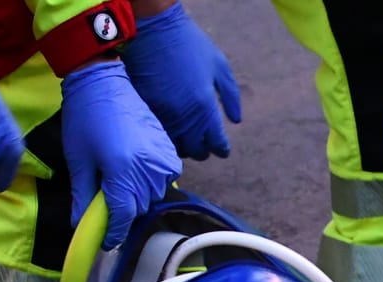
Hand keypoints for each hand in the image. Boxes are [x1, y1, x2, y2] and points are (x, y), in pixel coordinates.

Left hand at [60, 60, 181, 247]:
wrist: (104, 83)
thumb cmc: (85, 120)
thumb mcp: (78, 161)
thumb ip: (83, 197)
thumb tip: (80, 226)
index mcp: (123, 173)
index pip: (123, 216)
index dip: (113, 232)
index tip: (104, 240)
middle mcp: (148, 170)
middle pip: (140, 208)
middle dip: (123, 212)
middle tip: (105, 204)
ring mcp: (163, 160)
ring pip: (153, 196)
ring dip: (137, 196)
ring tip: (119, 183)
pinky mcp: (170, 151)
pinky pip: (164, 179)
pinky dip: (150, 181)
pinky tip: (134, 171)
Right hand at [119, 4, 241, 159]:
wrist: (153, 31)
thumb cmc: (190, 45)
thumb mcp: (220, 66)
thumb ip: (231, 96)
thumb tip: (236, 120)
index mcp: (205, 107)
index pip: (217, 143)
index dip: (221, 149)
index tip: (222, 149)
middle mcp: (185, 117)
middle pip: (196, 151)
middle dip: (204, 150)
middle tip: (206, 146)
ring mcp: (163, 116)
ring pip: (176, 147)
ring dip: (185, 147)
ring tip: (189, 140)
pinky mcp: (146, 110)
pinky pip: (159, 134)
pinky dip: (168, 137)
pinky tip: (173, 131)